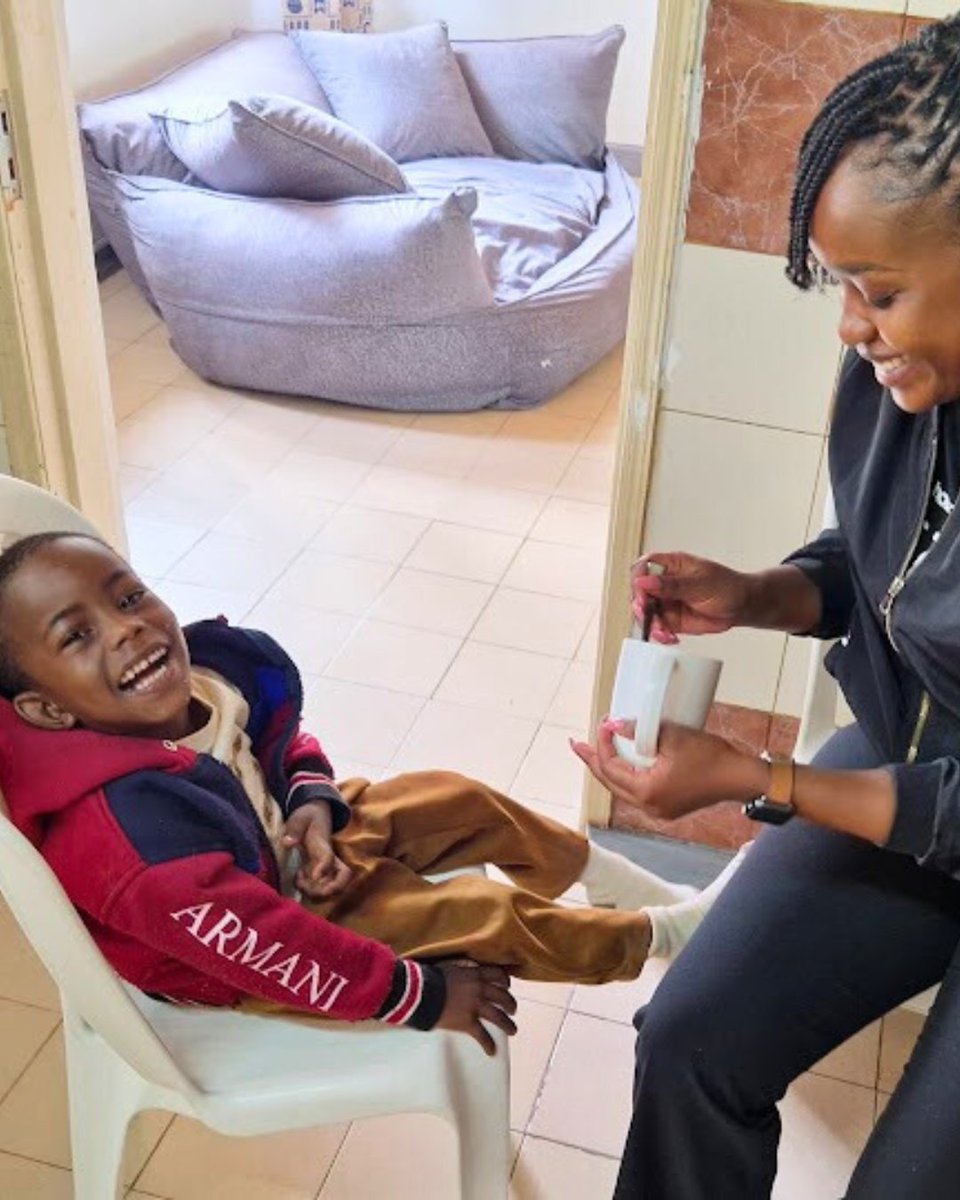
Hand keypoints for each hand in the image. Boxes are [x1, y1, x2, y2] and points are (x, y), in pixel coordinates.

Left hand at [282, 802, 352, 898]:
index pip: (328, 858)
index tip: (314, 876)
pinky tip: (298, 879)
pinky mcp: (318, 872)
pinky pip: (320, 888)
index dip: (324, 868)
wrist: (316, 814)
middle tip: (308, 887)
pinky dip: (309, 890)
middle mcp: (328, 859)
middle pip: (341, 880)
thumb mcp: (300, 817)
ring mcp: (325, 867)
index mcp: (323, 845)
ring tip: (299, 881)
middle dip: (328, 890)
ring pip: (332, 888)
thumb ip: (294, 828)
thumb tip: (287, 843)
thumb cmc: (308, 815)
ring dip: (316, 893)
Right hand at [434, 961, 517, 1055]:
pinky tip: (492, 1051)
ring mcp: (475, 1006)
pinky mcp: (467, 1023)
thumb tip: (460, 975)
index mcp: (474, 974)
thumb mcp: (449, 968)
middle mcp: (479, 989)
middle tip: (512, 1010)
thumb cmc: (430, 979)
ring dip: (507, 1025)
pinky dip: (488, 1044)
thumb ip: (460, 972)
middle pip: (502, 997)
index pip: (496, 975)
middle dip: (510, 1004)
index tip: (507, 986)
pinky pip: (482, 1035)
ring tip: (512, 1030)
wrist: (420, 994)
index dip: (505, 981)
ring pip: (498, 1017)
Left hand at [570, 718, 765, 820]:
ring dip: (608, 768)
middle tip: (576, 744)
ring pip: (621, 788)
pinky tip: (623, 761)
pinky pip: (636, 790)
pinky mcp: (666, 805)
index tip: (604, 723)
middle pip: (609, 782)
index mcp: (647, 792)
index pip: (611, 768)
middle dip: (592, 761)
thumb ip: (641, 730)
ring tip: (593, 751)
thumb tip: (615, 724)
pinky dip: (626, 774)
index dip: (602, 744)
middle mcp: (648, 806)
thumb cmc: (712, 758)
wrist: (740, 777)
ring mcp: (657, 809)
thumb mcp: (673, 737)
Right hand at [631, 553, 751, 642]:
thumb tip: (644, 581)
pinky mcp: (670, 619)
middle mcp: (664, 583)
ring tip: (665, 632)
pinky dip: (660, 634)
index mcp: (671, 565)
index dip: (639, 580)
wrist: (741, 606)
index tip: (644, 595)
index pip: (643, 567)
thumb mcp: (700, 584)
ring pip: (645, 612)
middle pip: (639, 592)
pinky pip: (657, 627)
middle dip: (642, 606)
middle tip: (650, 616)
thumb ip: (672, 585)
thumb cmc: (726, 587)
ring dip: (651, 624)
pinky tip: (670, 636)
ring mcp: (666, 601)